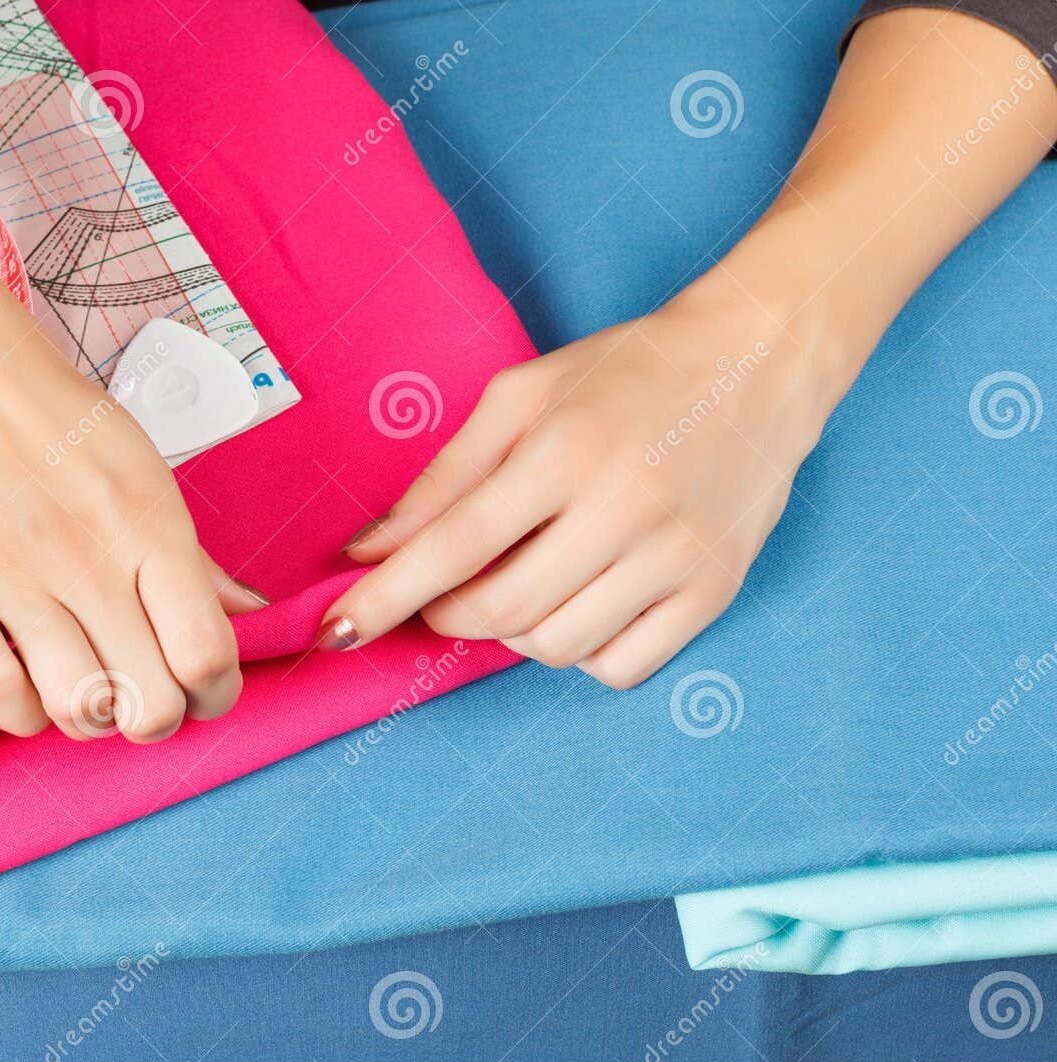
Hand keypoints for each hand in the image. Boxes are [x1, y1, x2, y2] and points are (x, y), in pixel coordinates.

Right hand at [0, 226, 263, 741]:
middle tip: (142, 696)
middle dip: (156, 718)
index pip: (207, 653)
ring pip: (79, 712)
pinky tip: (28, 686)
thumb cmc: (33, 394)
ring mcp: (10, 578)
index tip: (203, 690)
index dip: (216, 693)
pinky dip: (23, 713)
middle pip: (151, 705)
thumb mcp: (133, 458)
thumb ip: (188, 550)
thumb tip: (246, 610)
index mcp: (148, 520)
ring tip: (85, 688)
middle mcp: (86, 557)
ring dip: (91, 718)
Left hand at [320, 289, 842, 687]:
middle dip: (445, 615)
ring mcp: (678, 556)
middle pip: (501, 611)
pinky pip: (621, 666)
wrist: (758, 361)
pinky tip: (579, 602)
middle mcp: (625, 507)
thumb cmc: (627, 372)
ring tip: (520, 581)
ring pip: (556, 648)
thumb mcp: (521, 397)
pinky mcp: (714, 589)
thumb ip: (443, 477)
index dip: (385, 597)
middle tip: (441, 592)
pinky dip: (579, 651)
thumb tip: (370, 551)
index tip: (336, 630)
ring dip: (511, 633)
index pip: (454, 546)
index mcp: (566, 450)